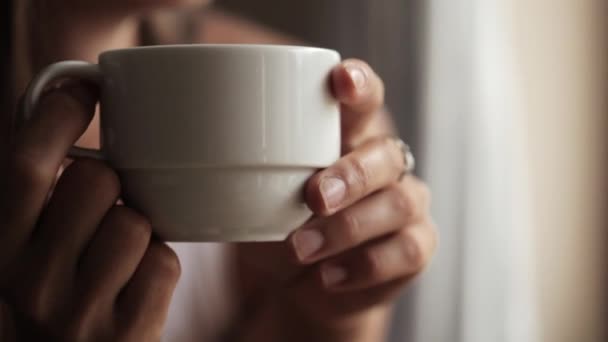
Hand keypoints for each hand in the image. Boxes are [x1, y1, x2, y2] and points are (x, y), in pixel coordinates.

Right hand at [0, 85, 179, 340]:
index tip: (86, 87)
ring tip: (120, 259)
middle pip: (94, 180)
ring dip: (139, 232)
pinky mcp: (124, 332)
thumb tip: (77, 89)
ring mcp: (76, 311)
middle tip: (106, 211)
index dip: (57, 115)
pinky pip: (163, 263)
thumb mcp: (37, 245)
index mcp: (2, 245)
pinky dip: (159, 266)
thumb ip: (48, 188)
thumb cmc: (65, 292)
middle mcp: (28, 279)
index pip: (26, 165)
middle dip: (114, 183)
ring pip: (135, 222)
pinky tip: (136, 287)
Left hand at [235, 60, 436, 339]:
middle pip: (386, 154)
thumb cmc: (280, 225)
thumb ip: (251, 175)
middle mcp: (384, 164)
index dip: (359, 86)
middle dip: (351, 175)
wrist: (301, 283)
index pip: (365, 99)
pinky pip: (409, 250)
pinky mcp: (415, 246)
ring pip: (400, 202)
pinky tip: (328, 276)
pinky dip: (365, 265)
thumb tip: (213, 160)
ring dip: (348, 227)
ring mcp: (405, 204)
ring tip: (301, 250)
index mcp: (349, 136)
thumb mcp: (258, 198)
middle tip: (313, 197)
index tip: (339, 80)